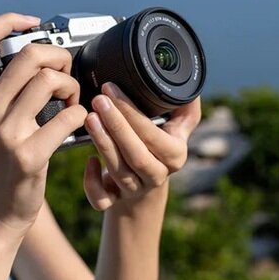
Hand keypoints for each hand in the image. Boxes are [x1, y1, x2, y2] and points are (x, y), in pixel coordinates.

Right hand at [0, 13, 88, 237]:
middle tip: (66, 73)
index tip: (33, 24)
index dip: (8, 20)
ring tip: (73, 101)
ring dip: (72, 86)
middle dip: (58, 56)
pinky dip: (80, 116)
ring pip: (49, 81)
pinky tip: (77, 123)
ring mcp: (4, 133)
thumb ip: (0, 91)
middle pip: (28, 54)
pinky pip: (68, 117)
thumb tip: (38, 56)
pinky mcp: (27, 156)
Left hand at [82, 82, 201, 210]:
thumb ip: (183, 105)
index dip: (131, 113)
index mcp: (175, 154)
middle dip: (116, 125)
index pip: (153, 135)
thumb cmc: (160, 143)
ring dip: (102, 143)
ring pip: (119, 171)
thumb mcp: (177, 125)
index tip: (111, 89)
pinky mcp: (116, 200)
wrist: (148, 183)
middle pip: (136, 154)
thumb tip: (189, 79)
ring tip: (90, 117)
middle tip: (98, 100)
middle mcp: (157, 174)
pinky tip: (89, 160)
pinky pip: (102, 200)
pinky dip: (92, 183)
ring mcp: (136, 189)